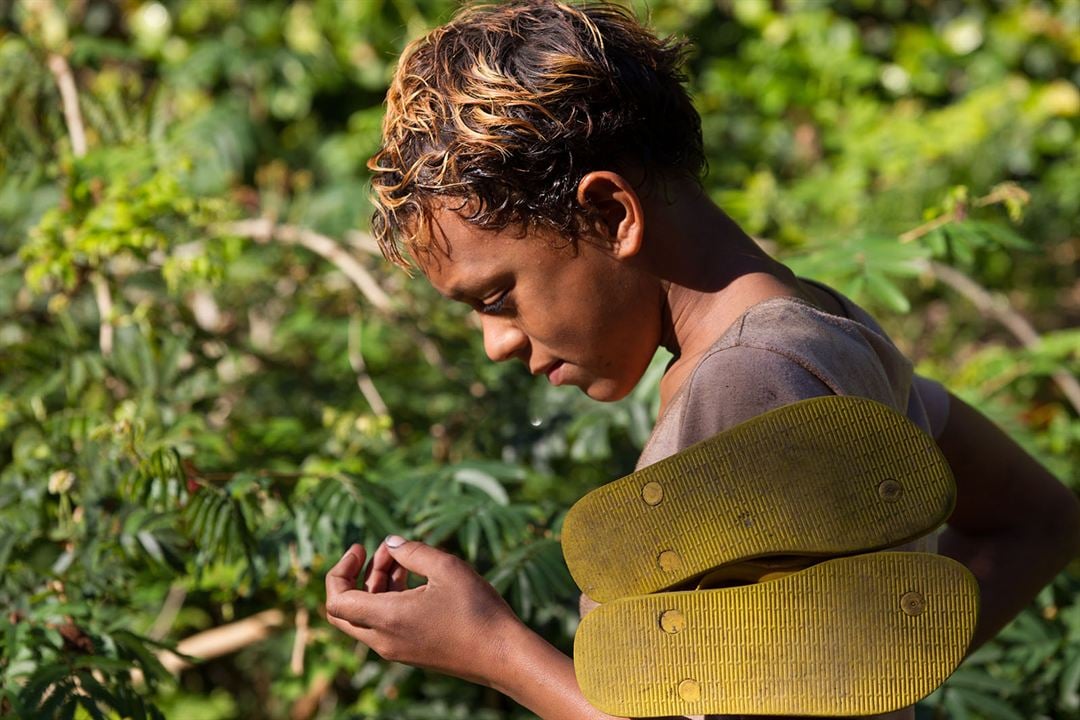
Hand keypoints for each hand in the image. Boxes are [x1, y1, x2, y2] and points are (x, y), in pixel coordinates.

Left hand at [325, 536, 522, 686]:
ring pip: (367, 616)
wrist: (502, 655)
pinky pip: (385, 625)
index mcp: (386, 619)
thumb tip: (391, 543)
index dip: (340, 570)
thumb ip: (413, 552)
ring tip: (402, 557)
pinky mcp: (412, 652)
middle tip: (380, 552)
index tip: (361, 547)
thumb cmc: (476, 610)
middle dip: (355, 576)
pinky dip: (390, 599)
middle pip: (345, 611)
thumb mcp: (446, 568)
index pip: (336, 600)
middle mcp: (384, 640)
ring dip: (376, 584)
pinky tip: (415, 580)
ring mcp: (397, 649)